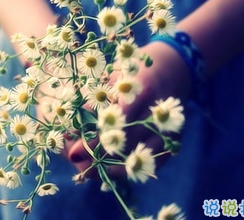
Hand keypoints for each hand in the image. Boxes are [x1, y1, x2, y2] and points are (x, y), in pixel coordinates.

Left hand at [66, 40, 192, 178]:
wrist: (171, 71)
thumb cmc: (131, 74)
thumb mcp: (112, 80)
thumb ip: (93, 104)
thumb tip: (70, 131)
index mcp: (141, 89)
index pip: (113, 121)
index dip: (91, 138)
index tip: (72, 150)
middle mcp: (157, 111)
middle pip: (124, 141)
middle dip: (98, 155)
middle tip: (77, 163)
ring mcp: (168, 129)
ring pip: (137, 156)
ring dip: (111, 167)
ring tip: (89, 172)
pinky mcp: (173, 142)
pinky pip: (150, 163)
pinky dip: (129, 170)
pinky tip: (110, 172)